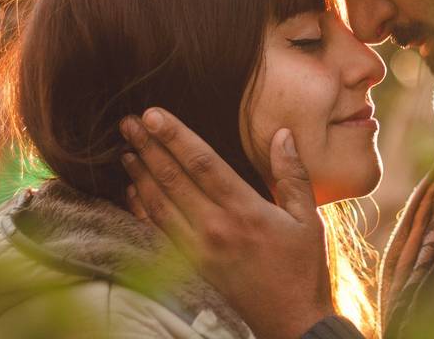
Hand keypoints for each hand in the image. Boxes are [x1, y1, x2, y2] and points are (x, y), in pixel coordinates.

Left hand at [119, 108, 334, 338]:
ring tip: (125, 149)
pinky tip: (132, 191)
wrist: (291, 322)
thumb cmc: (303, 268)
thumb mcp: (308, 217)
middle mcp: (215, 228)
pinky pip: (158, 233)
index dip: (175, 136)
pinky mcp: (191, 266)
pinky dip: (141, 209)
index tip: (153, 115)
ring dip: (139, 175)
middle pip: (173, 179)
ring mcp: (199, 250)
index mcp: (245, 210)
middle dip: (148, 147)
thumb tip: (282, 134)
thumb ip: (292, 174)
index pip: (202, 163)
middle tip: (128, 122)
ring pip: (159, 205)